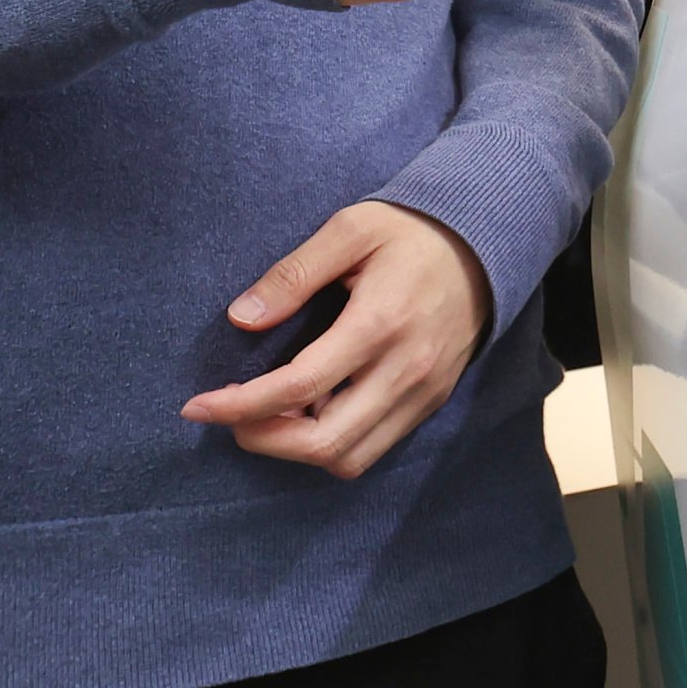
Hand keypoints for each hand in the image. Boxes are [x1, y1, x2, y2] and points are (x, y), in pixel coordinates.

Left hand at [181, 200, 493, 478]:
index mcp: (380, 323)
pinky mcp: (430, 402)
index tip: (198, 406)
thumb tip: (241, 318)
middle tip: (230, 418)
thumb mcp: (350, 230)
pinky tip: (310, 411)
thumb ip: (293, 274)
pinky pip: (375, 447)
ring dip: (298, 448)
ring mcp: (423, 392)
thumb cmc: (412, 231)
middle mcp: (406, 369)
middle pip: (325, 441)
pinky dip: (333, 443)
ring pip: (351, 457)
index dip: (240, 405)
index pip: (299, 385)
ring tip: (268, 416)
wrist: (488, 244)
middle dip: (264, 440)